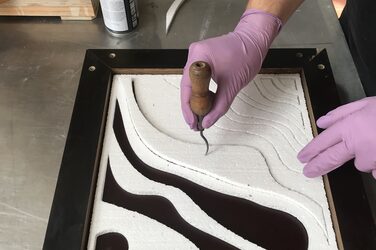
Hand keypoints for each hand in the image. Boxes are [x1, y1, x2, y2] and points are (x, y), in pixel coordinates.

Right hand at [180, 9, 281, 128]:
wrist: (254, 39)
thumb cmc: (247, 55)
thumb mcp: (233, 86)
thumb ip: (219, 106)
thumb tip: (208, 121)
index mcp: (199, 56)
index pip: (186, 87)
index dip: (188, 108)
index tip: (192, 122)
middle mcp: (194, 53)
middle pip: (187, 86)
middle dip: (191, 106)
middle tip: (195, 122)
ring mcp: (197, 54)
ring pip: (192, 83)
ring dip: (196, 99)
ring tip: (200, 115)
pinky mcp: (202, 57)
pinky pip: (197, 78)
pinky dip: (201, 90)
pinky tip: (205, 102)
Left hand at [298, 97, 375, 178]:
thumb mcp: (368, 103)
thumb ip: (343, 113)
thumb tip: (322, 122)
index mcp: (351, 126)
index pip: (323, 141)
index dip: (311, 150)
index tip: (302, 157)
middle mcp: (357, 144)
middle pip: (331, 158)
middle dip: (317, 166)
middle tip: (308, 172)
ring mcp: (371, 158)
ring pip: (360, 164)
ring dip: (365, 158)